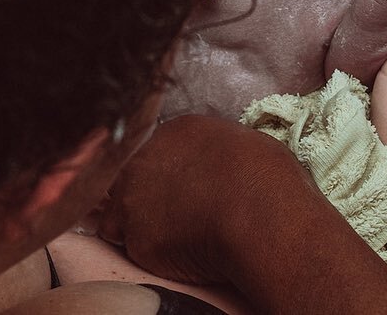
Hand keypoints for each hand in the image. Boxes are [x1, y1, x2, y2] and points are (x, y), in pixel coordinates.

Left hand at [96, 115, 315, 285]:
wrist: (260, 218)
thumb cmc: (267, 180)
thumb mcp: (244, 145)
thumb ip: (216, 152)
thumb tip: (221, 166)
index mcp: (174, 132)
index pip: (154, 151)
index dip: (165, 174)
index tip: (182, 190)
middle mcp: (144, 159)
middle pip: (129, 179)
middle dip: (145, 198)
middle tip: (175, 217)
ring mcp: (133, 198)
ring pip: (119, 215)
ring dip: (139, 227)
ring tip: (173, 239)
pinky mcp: (136, 238)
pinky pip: (133, 249)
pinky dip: (148, 254)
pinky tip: (175, 255)